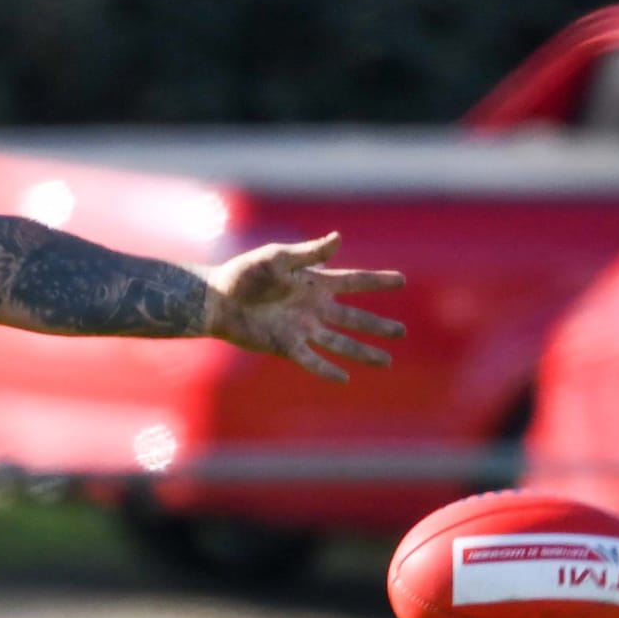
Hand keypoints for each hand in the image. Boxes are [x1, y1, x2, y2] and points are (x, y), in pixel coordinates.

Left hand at [203, 233, 405, 381]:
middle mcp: (313, 308)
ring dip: (363, 351)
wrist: (217, 298)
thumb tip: (339, 238)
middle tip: (401, 332)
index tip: (401, 280)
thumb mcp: (278, 257)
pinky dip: (327, 369)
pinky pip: (311, 360)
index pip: (353, 281)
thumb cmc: (244, 273)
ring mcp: (302, 328)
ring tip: (386, 361)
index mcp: (314, 282)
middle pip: (353, 318)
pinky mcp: (286, 345)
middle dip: (377, 325)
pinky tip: (345, 379)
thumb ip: (309, 253)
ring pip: (340, 342)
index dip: (376, 281)